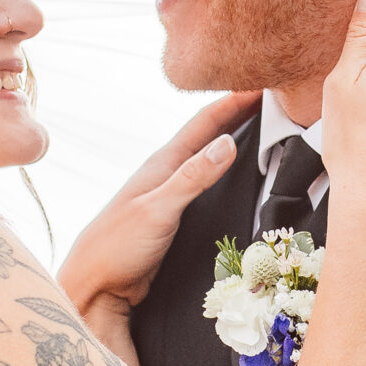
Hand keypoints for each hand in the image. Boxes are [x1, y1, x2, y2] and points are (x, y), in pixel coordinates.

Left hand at [57, 89, 257, 338]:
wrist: (94, 284)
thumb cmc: (117, 246)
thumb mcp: (158, 209)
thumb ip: (192, 177)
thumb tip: (229, 142)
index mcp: (162, 164)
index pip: (205, 123)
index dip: (235, 101)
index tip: (264, 81)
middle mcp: (166, 173)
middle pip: (208, 135)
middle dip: (238, 114)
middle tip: (271, 98)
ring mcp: (169, 194)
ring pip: (207, 159)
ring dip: (232, 141)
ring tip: (261, 128)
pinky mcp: (173, 216)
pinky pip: (205, 184)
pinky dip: (224, 172)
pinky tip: (234, 176)